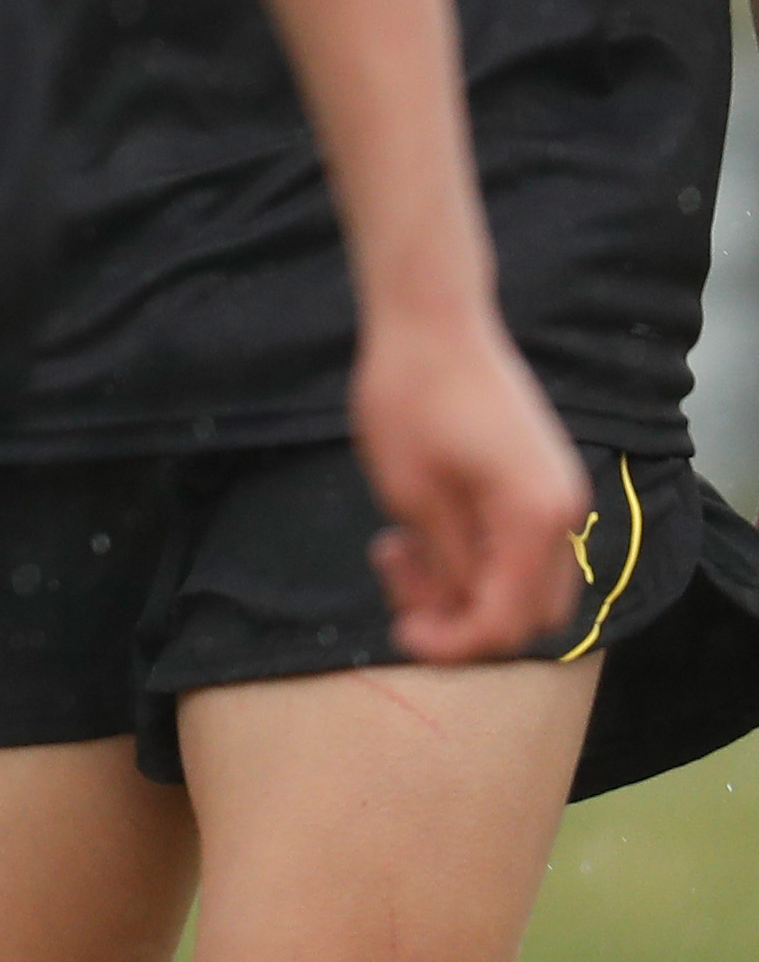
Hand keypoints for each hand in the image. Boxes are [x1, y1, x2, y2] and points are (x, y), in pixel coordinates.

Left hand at [353, 304, 597, 663]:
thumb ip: (447, 564)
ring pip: (523, 580)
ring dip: (465, 585)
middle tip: (396, 579)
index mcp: (537, 519)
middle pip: (528, 611)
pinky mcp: (540, 480)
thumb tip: (461, 615)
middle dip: (462, 616)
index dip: (455, 643)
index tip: (400, 636)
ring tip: (394, 548)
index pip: (507, 620)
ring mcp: (558, 494)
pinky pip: (518, 544)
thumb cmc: (409, 396)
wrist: (430, 318)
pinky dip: (475, 553)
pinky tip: (416, 529)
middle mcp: (566, 512)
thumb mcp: (410, 494)